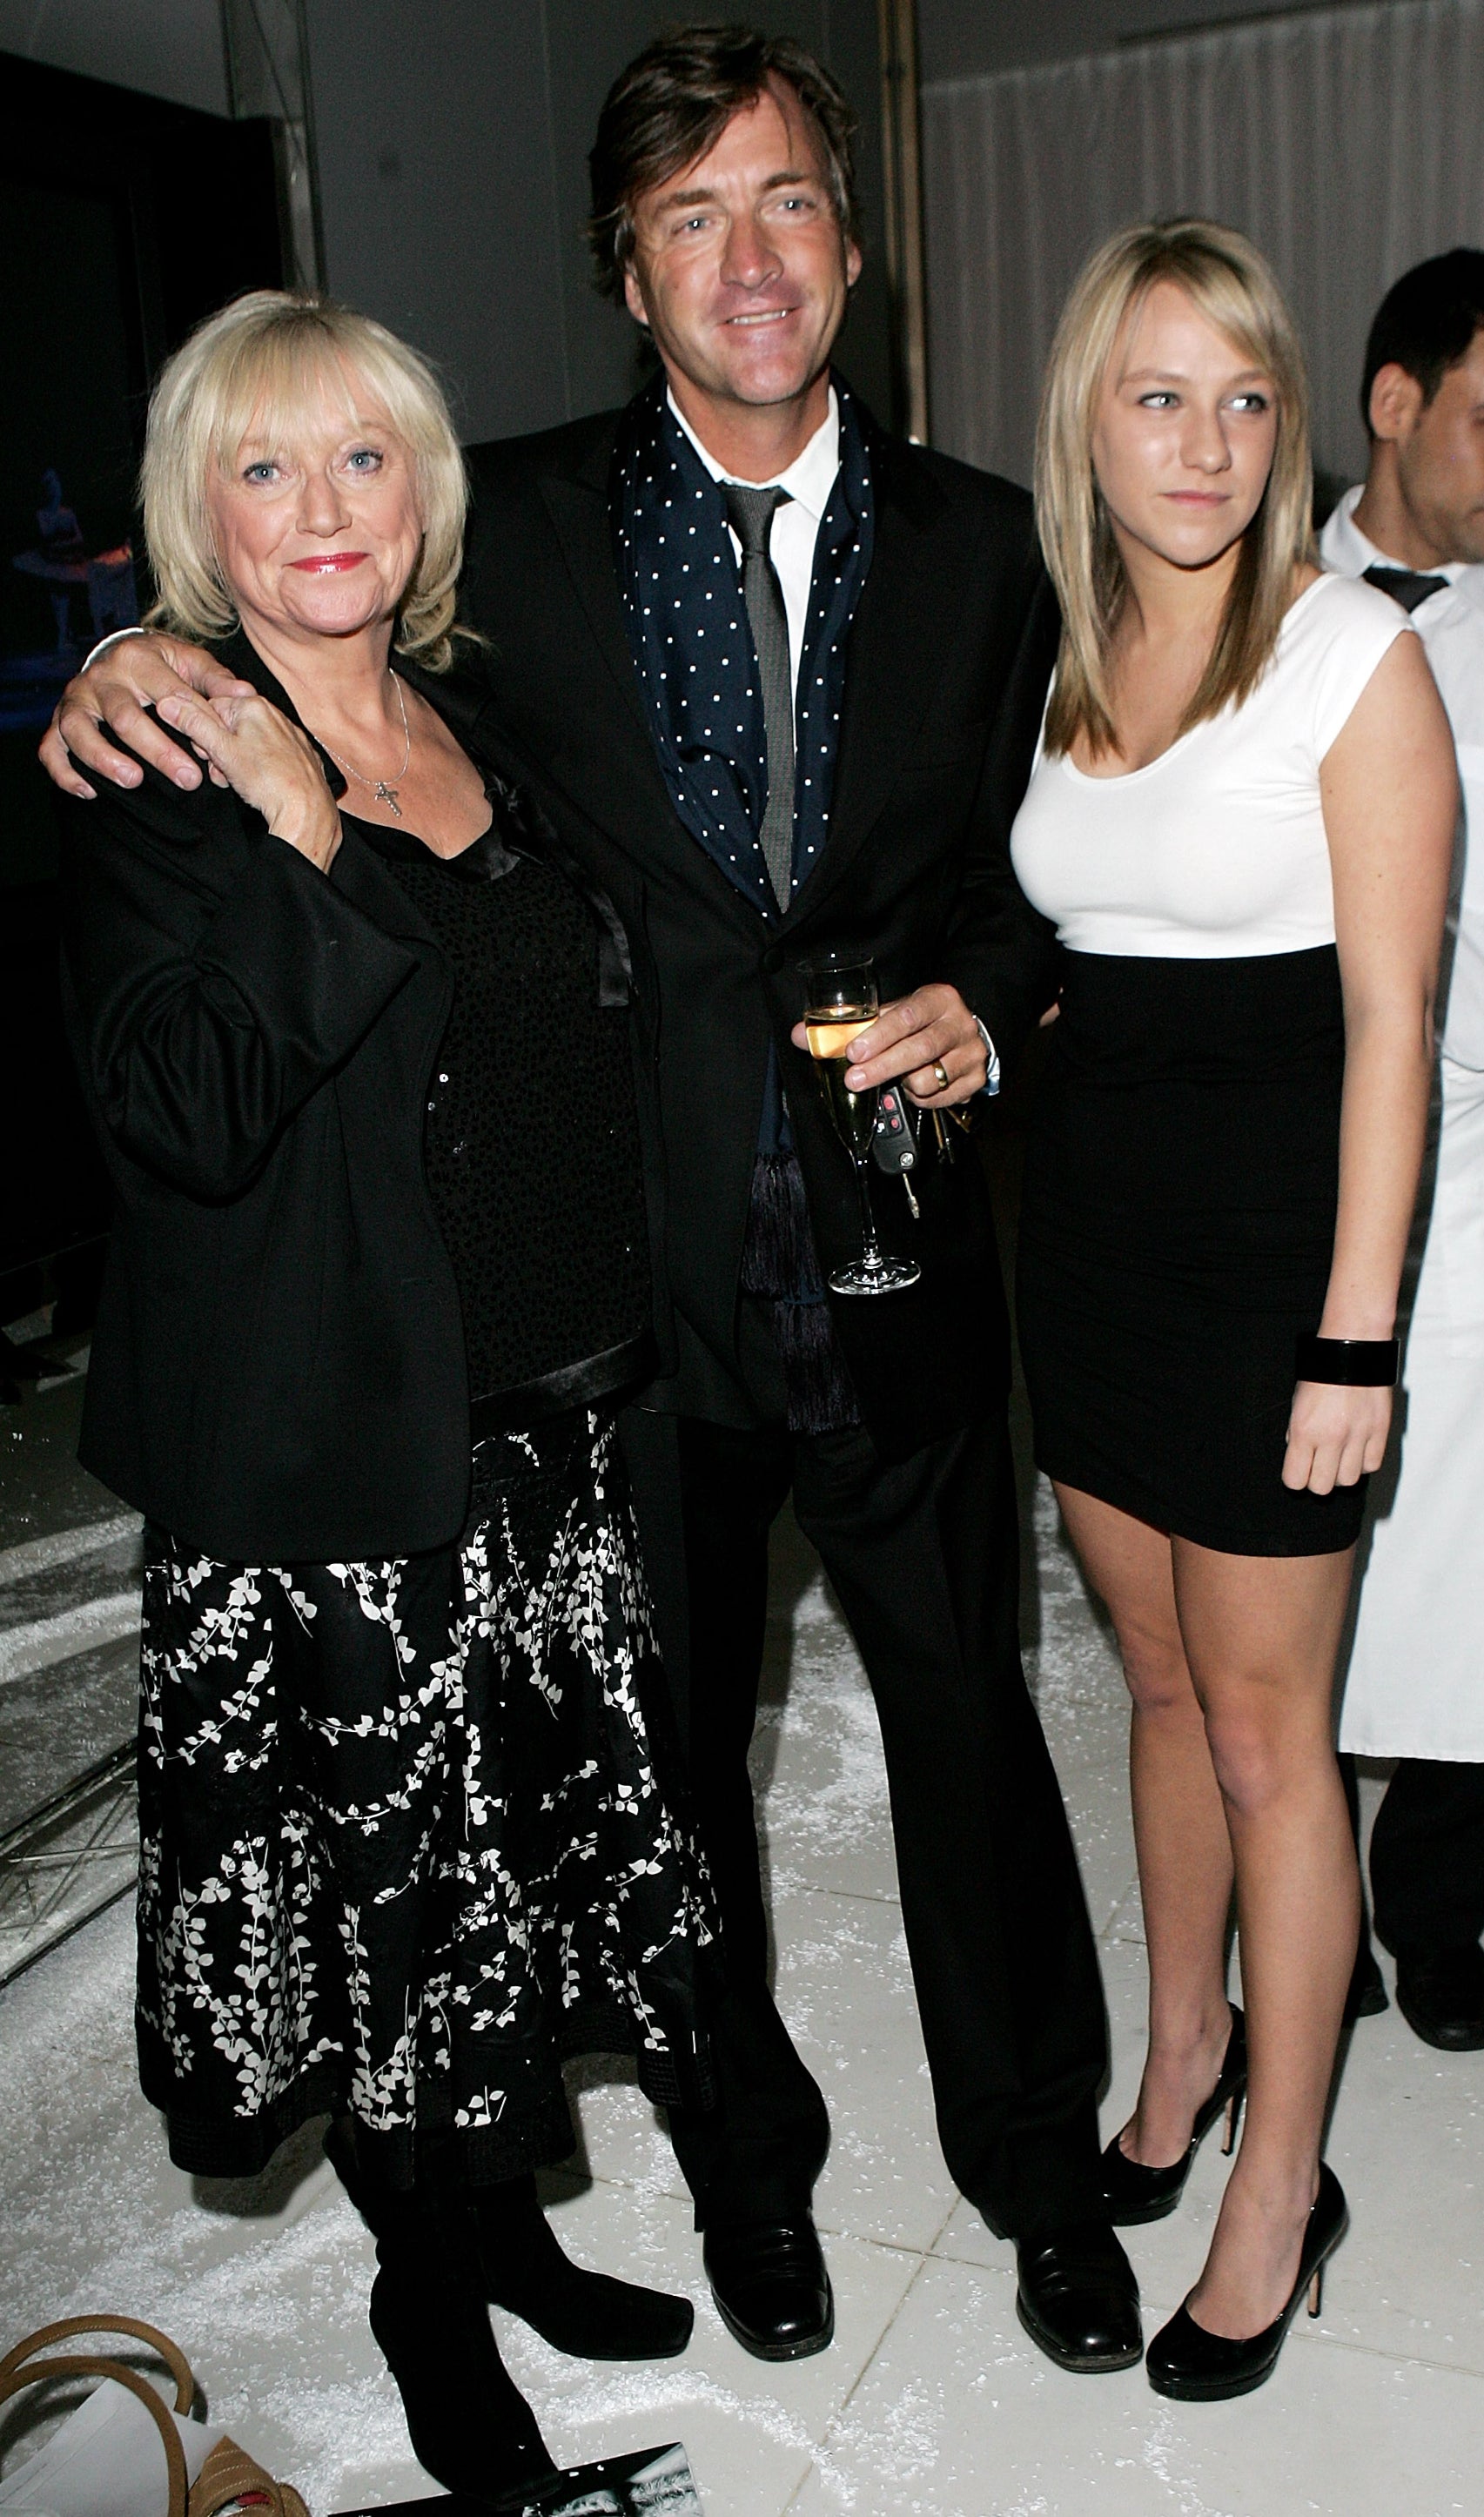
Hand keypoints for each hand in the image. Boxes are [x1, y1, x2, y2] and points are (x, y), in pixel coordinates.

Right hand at [40, 633, 254, 799]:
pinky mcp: (58, 721)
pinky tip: (88, 791)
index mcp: (136, 659)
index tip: (213, 754)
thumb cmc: (163, 665)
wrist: (120, 653)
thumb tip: (244, 695)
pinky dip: (64, 771)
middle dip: (157, 750)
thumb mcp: (191, 663)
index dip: (190, 724)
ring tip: (133, 781)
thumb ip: (216, 680)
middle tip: (188, 779)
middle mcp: (100, 677)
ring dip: (103, 759)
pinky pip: (50, 748)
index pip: (165, 694)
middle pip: (124, 716)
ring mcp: (75, 700)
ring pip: (78, 729)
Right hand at [154, 687, 340, 871]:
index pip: (210, 709)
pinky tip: (261, 784)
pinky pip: (270, 755)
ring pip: (248, 743)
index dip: (201, 735)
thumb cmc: (267, 781)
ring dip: (236, 763)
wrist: (306, 811)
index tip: (206, 755)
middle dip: (219, 751)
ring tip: (241, 782)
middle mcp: (275, 714)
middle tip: (222, 773)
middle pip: (229, 726)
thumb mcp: (221, 750)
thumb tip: (168, 702)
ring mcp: (290, 734)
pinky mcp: (300, 754)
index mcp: (253, 705)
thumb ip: (193, 724)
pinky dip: (260, 768)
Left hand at [789, 983, 986, 1106]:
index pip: (907, 1016)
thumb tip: (802, 1036)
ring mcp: (971, 1053)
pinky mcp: (976, 1080)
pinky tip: (914, 1085)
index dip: (878, 1036)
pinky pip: (938, 1099)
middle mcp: (959, 1024)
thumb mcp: (890, 1014)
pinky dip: (919, 1098)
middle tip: (854, 1079)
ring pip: (928, 1079)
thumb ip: (847, 1025)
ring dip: (902, 1083)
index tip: (854, 1052)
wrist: (962, 1031)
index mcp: (937, 999)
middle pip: (919, 1049)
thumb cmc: (919, 1022)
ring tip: (897, 1076)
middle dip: (882, 1067)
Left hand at [1282, 1381, 1391, 1493]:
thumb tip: (1299, 1455)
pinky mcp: (1379, 1431)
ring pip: (1349, 1480)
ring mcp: (1358, 1436)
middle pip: (1322, 1487)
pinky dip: (1363, 1463)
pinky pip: (1372, 1465)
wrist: (1352, 1349)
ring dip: (1341, 1473)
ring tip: (1339, 1458)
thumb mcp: (1297, 1403)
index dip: (1295, 1478)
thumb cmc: (1323, 1372)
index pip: (1295, 1479)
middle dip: (1317, 1480)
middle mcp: (1331, 1437)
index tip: (1298, 1472)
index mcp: (1305, 1430)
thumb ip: (1296, 1433)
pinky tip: (1357, 1450)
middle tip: (1318, 1467)